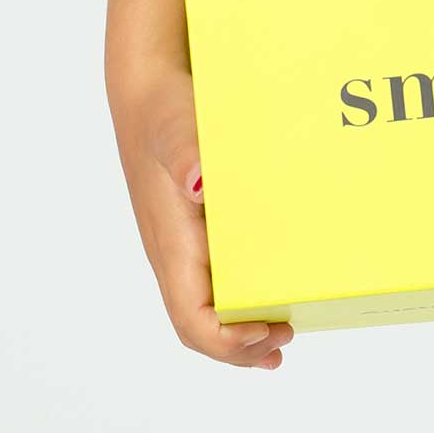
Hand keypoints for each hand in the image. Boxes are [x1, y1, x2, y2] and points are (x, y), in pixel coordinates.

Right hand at [112, 66, 294, 369]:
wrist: (148, 85)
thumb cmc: (162, 108)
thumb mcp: (175, 126)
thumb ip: (185, 152)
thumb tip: (197, 183)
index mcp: (171, 244)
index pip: (191, 319)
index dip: (228, 341)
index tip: (269, 329)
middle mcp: (173, 253)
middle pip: (199, 325)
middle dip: (240, 347)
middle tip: (286, 342)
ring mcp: (182, 244)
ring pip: (205, 307)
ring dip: (240, 330)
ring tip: (281, 334)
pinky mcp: (194, 229)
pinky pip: (213, 280)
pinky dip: (240, 299)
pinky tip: (269, 291)